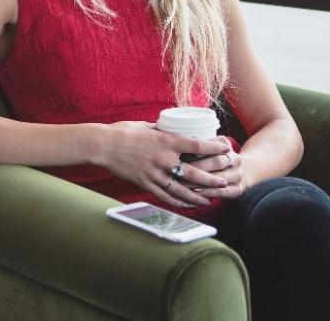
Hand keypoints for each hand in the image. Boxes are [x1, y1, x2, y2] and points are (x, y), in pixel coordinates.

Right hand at [88, 122, 232, 208]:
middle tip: (224, 181)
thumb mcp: (146, 125)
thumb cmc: (122, 132)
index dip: (214, 149)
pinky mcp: (145, 183)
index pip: (197, 146)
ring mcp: (154, 173)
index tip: (226, 150)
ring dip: (197, 196)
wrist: (102, 145)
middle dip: (211, 179)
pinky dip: (178, 202)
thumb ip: (162, 130)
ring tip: (209, 199)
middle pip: (194, 173)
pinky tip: (187, 205)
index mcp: (165, 141)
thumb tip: (172, 128)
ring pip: (181, 189)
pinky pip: (165, 196)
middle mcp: (163, 159)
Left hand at [186, 136, 245, 199]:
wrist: (239, 170)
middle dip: (197, 168)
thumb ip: (199, 145)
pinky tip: (195, 193)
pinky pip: (222, 192)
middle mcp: (237, 161)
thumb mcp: (210, 146)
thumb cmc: (215, 156)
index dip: (196, 153)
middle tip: (179, 172)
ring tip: (183, 185)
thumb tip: (181, 143)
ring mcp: (238, 176)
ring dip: (200, 183)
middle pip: (216, 163)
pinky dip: (208, 193)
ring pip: (218, 179)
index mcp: (228, 147)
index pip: (212, 149)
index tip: (180, 156)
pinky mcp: (238, 190)